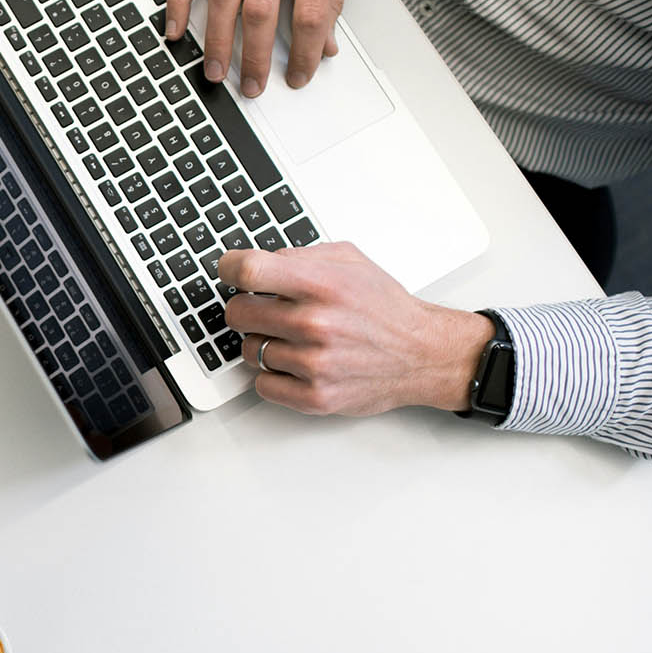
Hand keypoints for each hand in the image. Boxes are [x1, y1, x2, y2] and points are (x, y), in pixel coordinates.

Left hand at [217, 243, 494, 415]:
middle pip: (237, 313)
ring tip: (293, 338)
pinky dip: (272, 375)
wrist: (422, 354)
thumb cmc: (384, 308)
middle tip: (265, 309)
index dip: (229, 268)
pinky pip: (262, 385)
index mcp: (322, 285)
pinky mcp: (314, 397)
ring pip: (248, 350)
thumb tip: (257, 260)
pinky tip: (294, 363)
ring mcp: (313, 364)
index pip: (247, 271)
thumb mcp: (349, 261)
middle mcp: (315, 324)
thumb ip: (300, 255)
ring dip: (263, 343)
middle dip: (247, 308)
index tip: (229, 271)